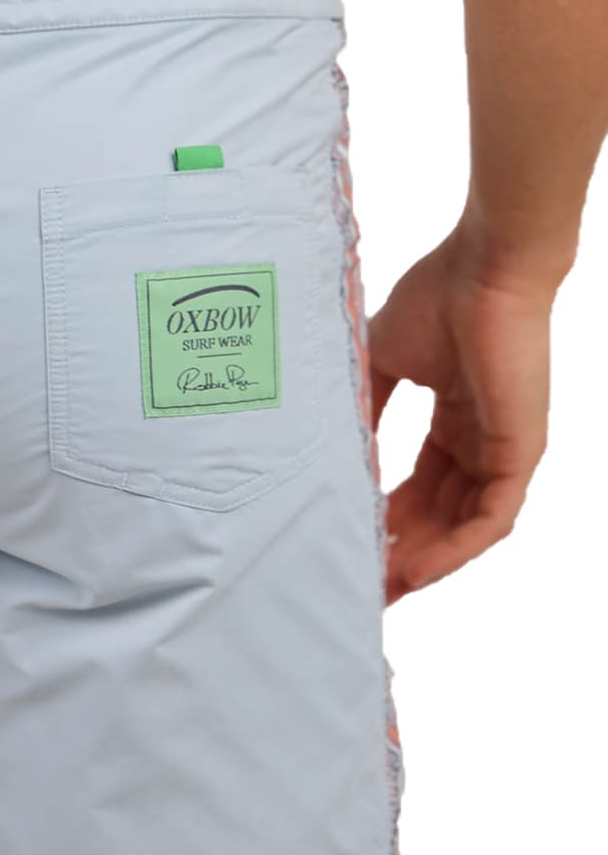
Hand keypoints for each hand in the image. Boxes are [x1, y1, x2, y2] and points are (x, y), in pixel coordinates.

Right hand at [370, 221, 559, 605]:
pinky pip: (490, 520)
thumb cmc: (439, 298)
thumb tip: (335, 445)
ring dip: (424, 561)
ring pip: (464, 527)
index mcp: (455, 418)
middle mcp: (480, 441)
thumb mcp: (384, 359)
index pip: (422, 486)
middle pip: (440, 514)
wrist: (485, 267)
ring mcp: (503, 451)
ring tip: (380, 587)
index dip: (388, 518)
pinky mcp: (519, 453)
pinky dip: (454, 550)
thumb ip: (366, 404)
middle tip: (360, 582)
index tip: (353, 543)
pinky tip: (415, 571)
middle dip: (401, 551)